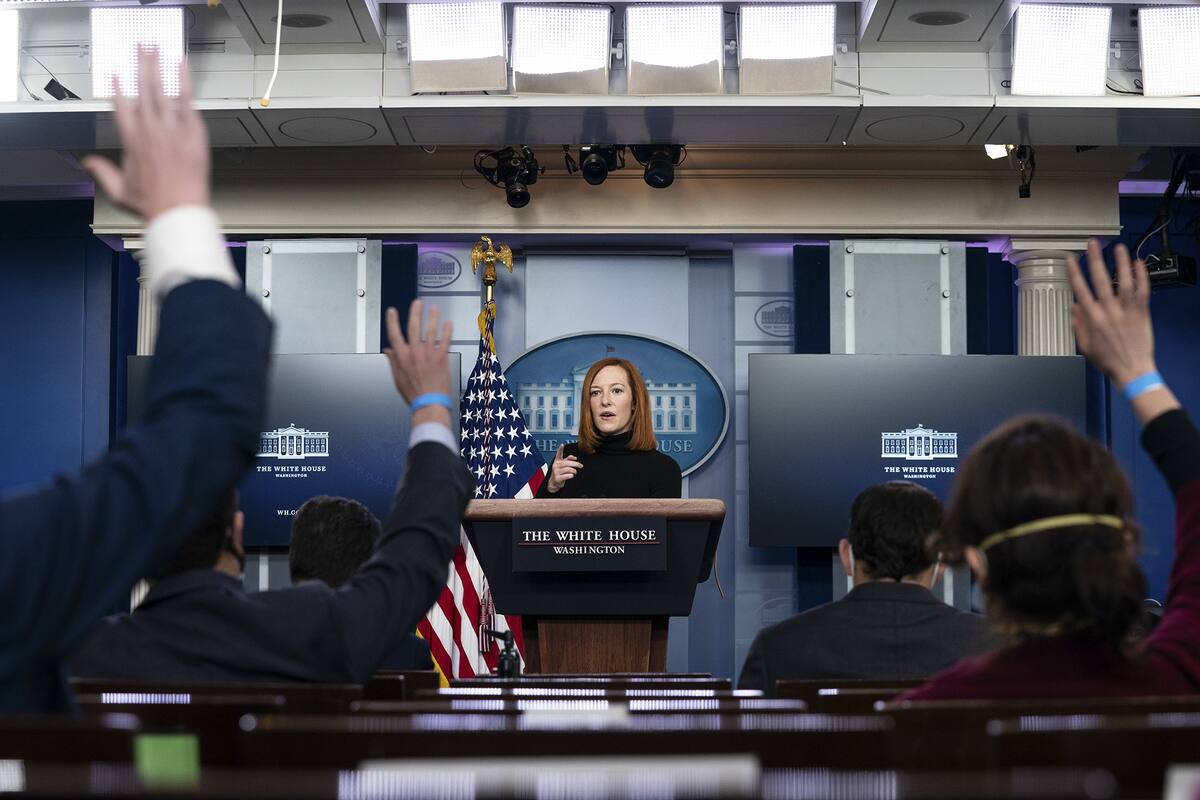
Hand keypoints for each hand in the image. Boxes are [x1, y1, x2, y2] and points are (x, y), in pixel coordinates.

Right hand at [83, 48, 209, 222]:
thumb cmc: (154, 205)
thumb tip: (89, 163)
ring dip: (158, 67)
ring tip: (155, 49)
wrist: (179, 213)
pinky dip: (184, 83)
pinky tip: (182, 67)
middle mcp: (150, 131)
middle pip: (142, 91)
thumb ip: (103, 173)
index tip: (117, 76)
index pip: (121, 108)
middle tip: (139, 48)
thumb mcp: (120, 191)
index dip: (118, 90)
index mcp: (132, 142)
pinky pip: (187, 102)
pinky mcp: (192, 134)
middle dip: (140, 67)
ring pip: (163, 91)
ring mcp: (172, 130)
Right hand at [383, 300, 452, 424]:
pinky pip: (445, 341)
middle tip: (417, 303)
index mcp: (402, 358)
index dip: (392, 321)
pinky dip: (447, 331)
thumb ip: (393, 362)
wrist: (429, 403)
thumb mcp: (398, 378)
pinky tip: (448, 323)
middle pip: (413, 328)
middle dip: (415, 313)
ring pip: (430, 331)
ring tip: (434, 309)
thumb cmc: (414, 393)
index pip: (394, 335)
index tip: (392, 311)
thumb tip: (387, 351)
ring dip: (432, 318)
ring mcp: (428, 355)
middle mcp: (414, 354)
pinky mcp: (441, 358)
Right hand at [546, 444, 582, 493]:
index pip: (558, 454)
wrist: (554, 482)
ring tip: (575, 472)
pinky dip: (571, 475)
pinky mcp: (557, 478)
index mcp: (557, 461)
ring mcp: (556, 472)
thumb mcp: (563, 465)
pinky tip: (571, 476)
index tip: (562, 445)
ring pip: (569, 469)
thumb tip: (575, 458)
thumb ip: (568, 460)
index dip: (560, 449)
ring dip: (574, 471)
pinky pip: (568, 475)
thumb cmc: (560, 472)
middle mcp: (556, 465)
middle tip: (581, 466)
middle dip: (576, 464)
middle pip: (567, 463)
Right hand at [1067, 240, 1156, 386]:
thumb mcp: (1085, 346)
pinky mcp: (1142, 313)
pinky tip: (1138, 264)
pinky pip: (1143, 291)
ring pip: (1124, 282)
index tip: (1071, 259)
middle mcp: (1109, 311)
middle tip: (1093, 244)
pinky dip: (1141, 276)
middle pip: (1101, 280)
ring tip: (1118, 248)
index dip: (1075, 273)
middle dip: (1096, 260)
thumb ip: (1079, 325)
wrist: (1132, 370)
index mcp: (1093, 319)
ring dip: (1121, 263)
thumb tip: (1074, 306)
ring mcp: (1127, 311)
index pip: (1081, 290)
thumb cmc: (1107, 360)